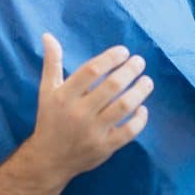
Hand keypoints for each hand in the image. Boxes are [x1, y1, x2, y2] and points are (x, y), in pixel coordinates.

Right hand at [26, 33, 151, 181]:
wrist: (49, 159)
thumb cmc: (49, 118)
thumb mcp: (46, 90)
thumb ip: (52, 62)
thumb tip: (48, 36)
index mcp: (64, 96)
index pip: (91, 70)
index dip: (110, 58)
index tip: (123, 51)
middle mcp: (78, 112)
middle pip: (111, 86)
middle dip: (129, 71)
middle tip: (140, 62)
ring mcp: (93, 131)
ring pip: (123, 107)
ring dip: (139, 91)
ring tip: (147, 81)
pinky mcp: (105, 147)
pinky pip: (128, 132)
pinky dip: (139, 119)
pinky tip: (143, 108)